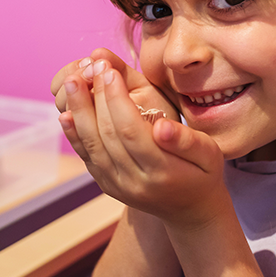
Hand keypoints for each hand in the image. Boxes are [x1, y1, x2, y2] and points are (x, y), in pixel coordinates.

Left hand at [58, 56, 228, 228]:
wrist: (189, 209)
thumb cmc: (202, 174)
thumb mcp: (209, 155)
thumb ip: (187, 140)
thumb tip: (162, 127)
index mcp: (162, 171)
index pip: (131, 130)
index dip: (116, 98)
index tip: (109, 70)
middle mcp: (135, 182)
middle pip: (107, 134)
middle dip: (97, 97)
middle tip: (91, 67)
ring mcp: (118, 186)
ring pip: (92, 145)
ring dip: (79, 112)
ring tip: (72, 81)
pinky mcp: (107, 185)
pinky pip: (86, 158)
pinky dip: (74, 135)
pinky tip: (66, 113)